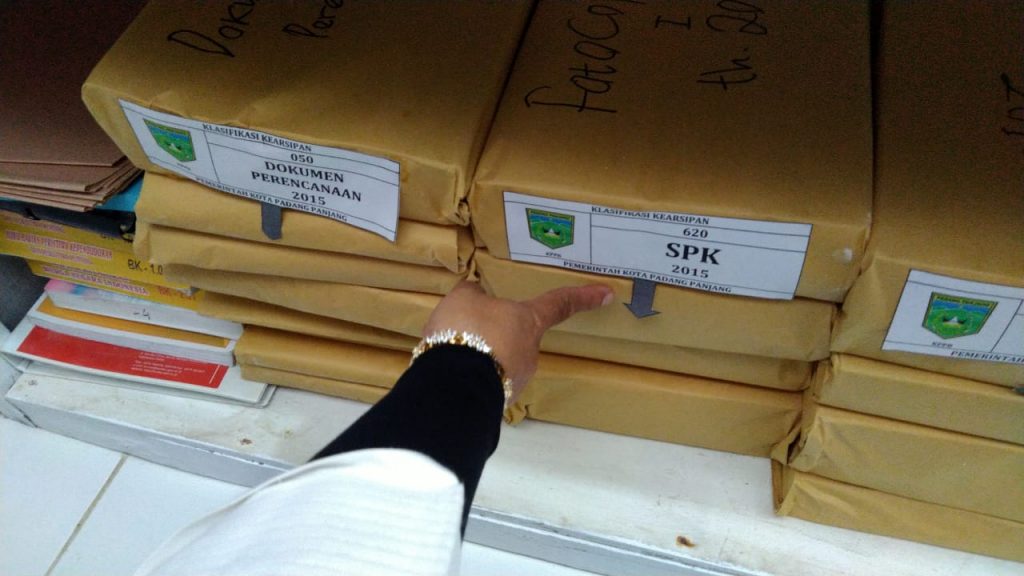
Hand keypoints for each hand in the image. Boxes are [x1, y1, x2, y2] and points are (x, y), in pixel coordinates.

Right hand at [422, 280, 613, 402]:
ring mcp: (517, 381)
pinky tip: (450, 374)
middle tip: (465, 331)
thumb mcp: (462, 300)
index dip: (582, 297)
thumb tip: (476, 295)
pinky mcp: (498, 402)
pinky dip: (470, 376)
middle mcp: (530, 352)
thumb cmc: (466, 331)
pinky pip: (485, 382)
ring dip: (479, 357)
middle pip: (518, 337)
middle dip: (494, 334)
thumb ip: (473, 295)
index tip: (608, 294)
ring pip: (499, 362)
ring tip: (450, 354)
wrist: (453, 385)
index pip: (559, 304)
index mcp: (529, 321)